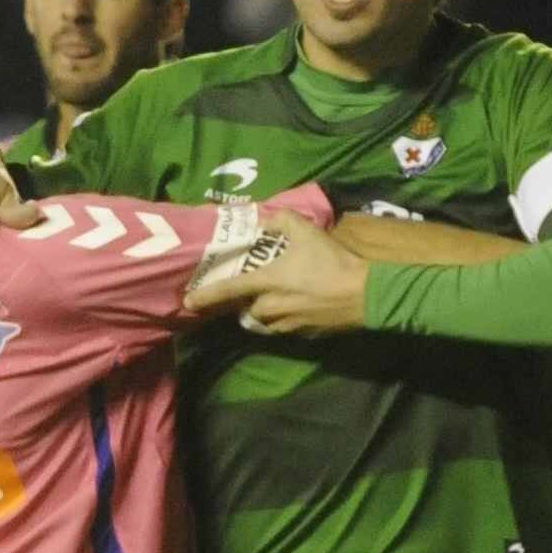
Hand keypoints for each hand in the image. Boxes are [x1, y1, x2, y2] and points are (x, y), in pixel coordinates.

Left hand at [180, 209, 370, 334]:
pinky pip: (284, 328)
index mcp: (266, 282)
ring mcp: (287, 324)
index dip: (206, 296)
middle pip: (247, 309)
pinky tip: (298, 307)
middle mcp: (270, 307)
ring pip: (264, 321)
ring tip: (276, 299)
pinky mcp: (303, 334)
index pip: (228, 290)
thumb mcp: (306, 230)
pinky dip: (285, 319)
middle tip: (256, 289)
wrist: (362, 294)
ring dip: (265, 312)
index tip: (188, 302)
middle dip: (248, 301)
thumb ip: (281, 221)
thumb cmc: (331, 261)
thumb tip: (266, 218)